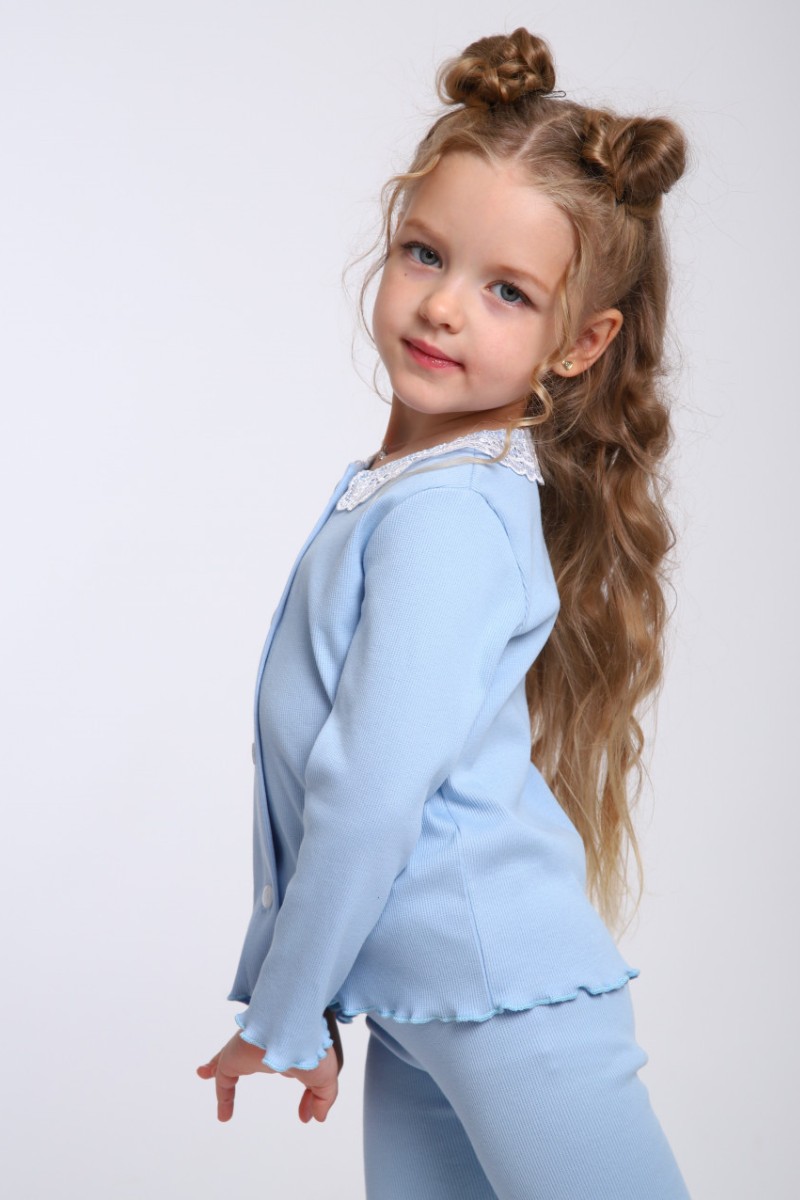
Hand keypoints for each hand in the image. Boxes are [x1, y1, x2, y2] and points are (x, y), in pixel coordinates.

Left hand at [196, 1031, 339, 1123]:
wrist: (292, 1031)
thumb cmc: (312, 1049)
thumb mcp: (326, 1077)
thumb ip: (324, 1098)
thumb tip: (317, 1116)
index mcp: (291, 1048)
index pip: (292, 1067)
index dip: (304, 1094)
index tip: (305, 1113)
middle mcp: (268, 1047)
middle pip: (252, 1053)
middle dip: (244, 1059)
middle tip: (239, 1067)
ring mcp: (248, 1051)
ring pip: (229, 1059)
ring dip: (220, 1066)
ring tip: (206, 1073)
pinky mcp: (233, 1058)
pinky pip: (223, 1079)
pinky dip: (223, 1097)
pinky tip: (224, 1116)